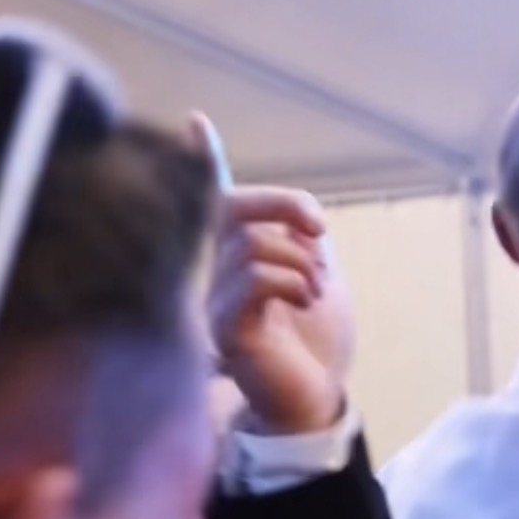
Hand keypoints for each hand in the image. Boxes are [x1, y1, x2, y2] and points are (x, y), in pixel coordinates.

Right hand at [198, 114, 351, 435]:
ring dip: (300, 260)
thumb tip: (302, 217)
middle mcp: (219, 272)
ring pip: (251, 243)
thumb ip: (305, 245)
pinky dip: (292, 281)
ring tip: (315, 290)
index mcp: (242, 256)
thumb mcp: (320, 280)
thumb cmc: (315, 344)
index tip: (197, 122)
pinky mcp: (226, 327)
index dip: (206, 160)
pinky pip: (255, 279)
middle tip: (320, 230)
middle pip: (233, 205)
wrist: (317, 397)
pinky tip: (305, 302)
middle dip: (284, 203)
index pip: (217, 201)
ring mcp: (218, 299)